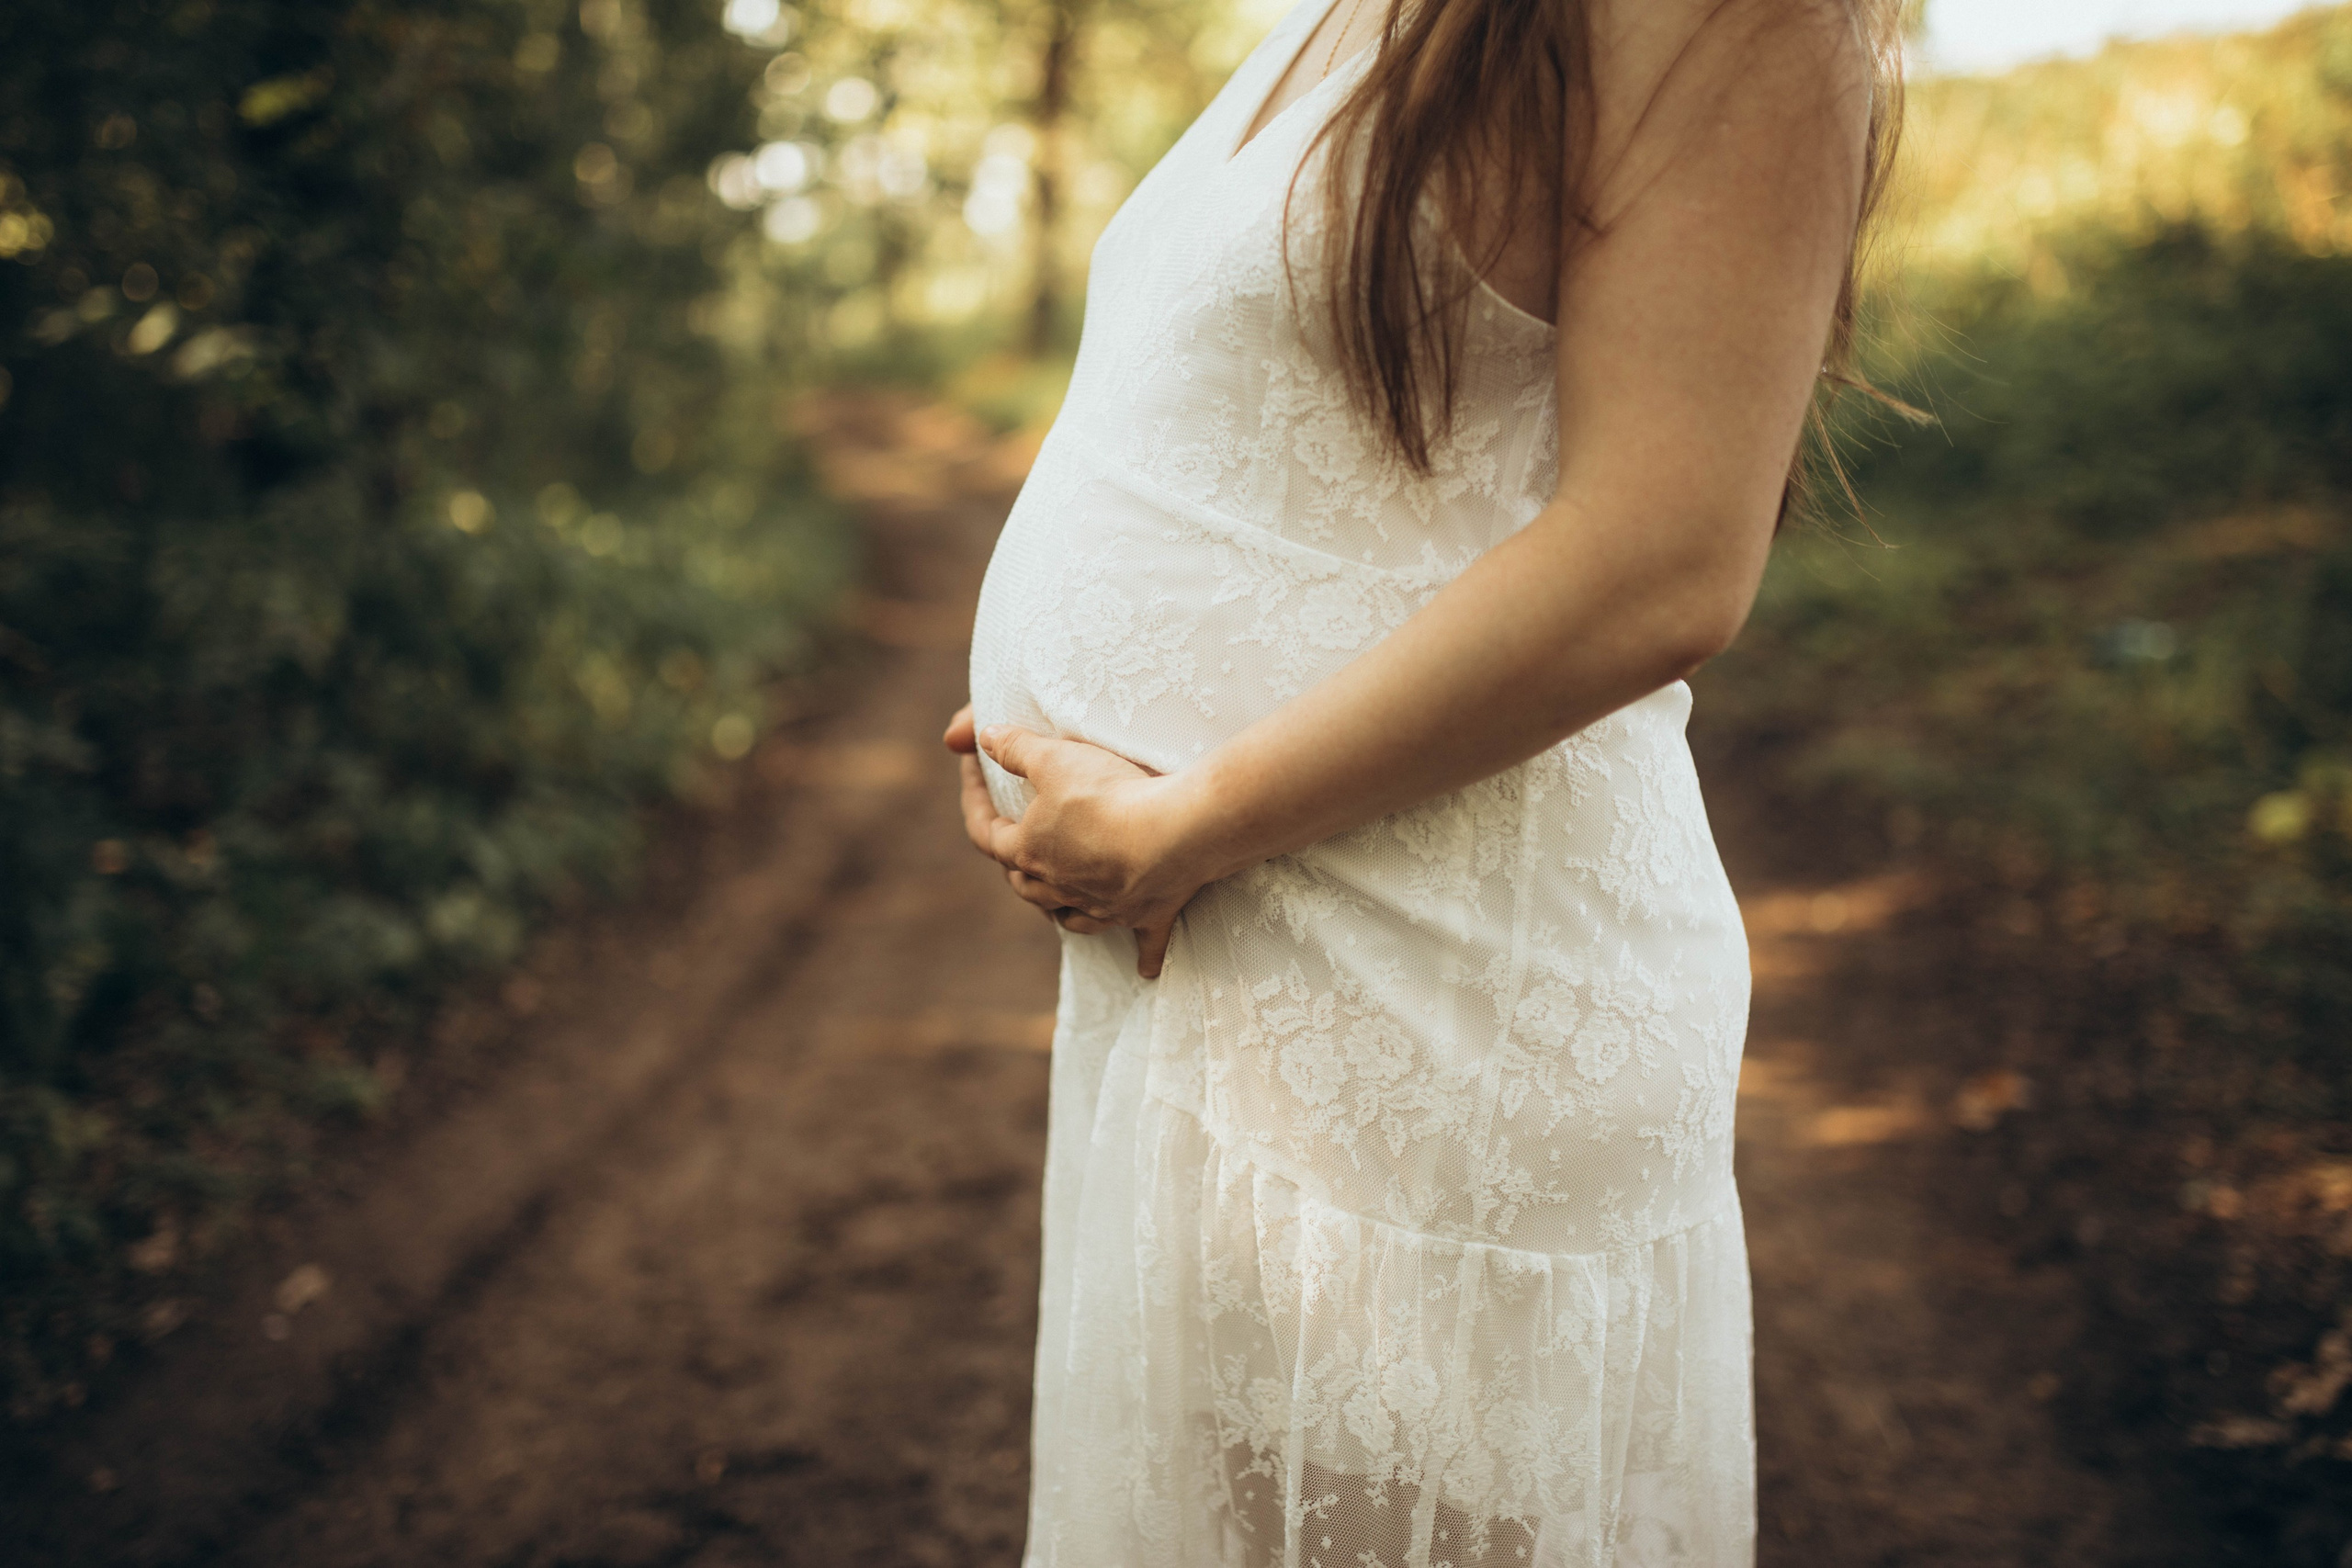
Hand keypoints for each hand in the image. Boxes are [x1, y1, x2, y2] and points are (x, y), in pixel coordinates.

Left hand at [940, 705, 1206, 977]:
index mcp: (1030, 853)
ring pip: (1068, 916)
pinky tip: (1145, 971)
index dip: (974, 799)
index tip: (971, 766)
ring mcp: (1103, 907)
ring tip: (1059, 896)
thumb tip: (983, 737)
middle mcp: (1060, 889)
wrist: (1175, 833)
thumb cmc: (1108, 794)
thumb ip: (1016, 748)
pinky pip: (1143, 943)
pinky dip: (1144, 957)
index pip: (985, 833)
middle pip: (1024, 884)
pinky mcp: (1145, 914)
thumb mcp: (1054, 757)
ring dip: (1058, 908)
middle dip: (1015, 864)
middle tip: (1017, 841)